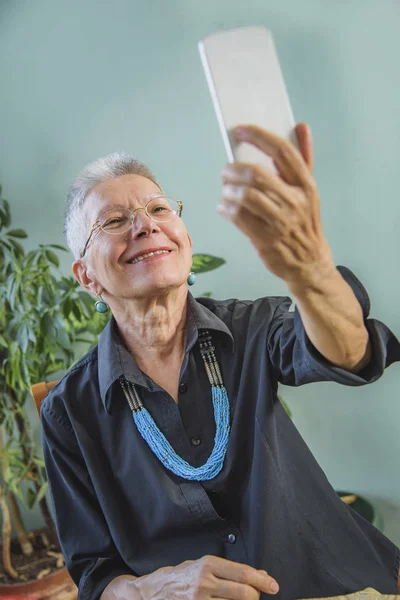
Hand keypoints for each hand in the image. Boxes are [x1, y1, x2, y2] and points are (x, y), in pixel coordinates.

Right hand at [131, 555, 278, 598]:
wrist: (150, 593)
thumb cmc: (179, 578)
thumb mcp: (202, 567)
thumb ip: (228, 571)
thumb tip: (257, 576)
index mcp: (208, 565)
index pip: (243, 573)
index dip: (262, 581)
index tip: (273, 585)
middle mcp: (204, 583)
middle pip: (244, 593)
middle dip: (256, 597)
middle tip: (257, 597)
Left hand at [217, 123, 334, 286]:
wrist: (310, 263)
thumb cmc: (304, 222)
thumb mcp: (309, 190)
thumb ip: (304, 158)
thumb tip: (301, 126)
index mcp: (306, 184)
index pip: (283, 151)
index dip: (259, 136)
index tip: (240, 130)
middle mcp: (295, 201)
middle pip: (257, 174)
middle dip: (234, 169)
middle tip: (226, 171)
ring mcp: (280, 222)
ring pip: (245, 195)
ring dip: (228, 190)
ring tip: (225, 191)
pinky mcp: (266, 239)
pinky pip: (238, 217)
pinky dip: (225, 208)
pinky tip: (224, 207)